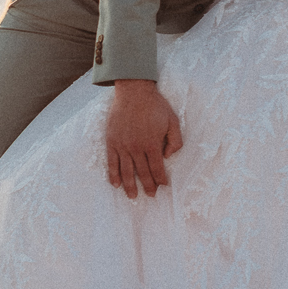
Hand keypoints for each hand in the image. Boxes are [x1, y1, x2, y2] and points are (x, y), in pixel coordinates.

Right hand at [105, 80, 183, 197]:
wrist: (133, 91)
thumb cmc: (155, 105)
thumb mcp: (173, 120)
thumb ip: (175, 141)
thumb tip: (168, 156)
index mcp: (152, 144)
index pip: (157, 168)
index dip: (161, 180)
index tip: (163, 187)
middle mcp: (136, 148)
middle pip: (142, 173)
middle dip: (148, 186)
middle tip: (150, 196)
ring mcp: (123, 145)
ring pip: (126, 171)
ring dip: (130, 186)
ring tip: (133, 196)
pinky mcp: (112, 141)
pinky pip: (112, 162)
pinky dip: (113, 175)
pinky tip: (116, 184)